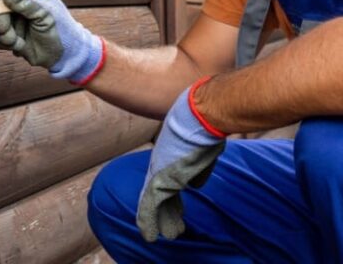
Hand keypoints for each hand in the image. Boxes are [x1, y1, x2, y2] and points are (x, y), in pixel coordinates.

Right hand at [0, 0, 104, 83]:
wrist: (64, 55)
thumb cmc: (60, 30)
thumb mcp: (46, 15)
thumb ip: (26, 2)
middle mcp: (18, 3)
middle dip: (1, 22)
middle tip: (9, 33)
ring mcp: (13, 18)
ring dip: (6, 36)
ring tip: (21, 42)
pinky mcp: (10, 33)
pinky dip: (8, 44)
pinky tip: (21, 45)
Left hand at [136, 76, 226, 241]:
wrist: (200, 115)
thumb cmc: (204, 127)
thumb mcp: (202, 151)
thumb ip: (199, 169)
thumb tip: (196, 185)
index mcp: (170, 158)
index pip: (168, 182)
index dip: (170, 197)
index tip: (174, 209)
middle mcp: (160, 165)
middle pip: (162, 194)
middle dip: (166, 213)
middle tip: (171, 229)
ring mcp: (158, 172)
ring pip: (156, 203)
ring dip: (160, 221)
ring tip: (160, 236)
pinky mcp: (158, 179)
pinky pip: (150, 204)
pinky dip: (149, 221)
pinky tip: (148, 234)